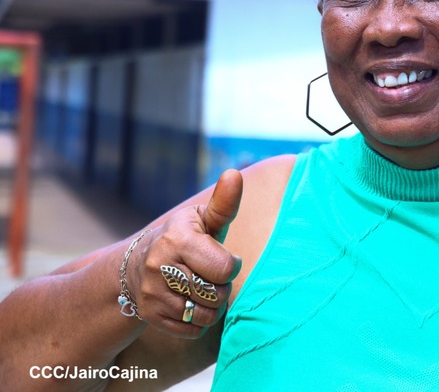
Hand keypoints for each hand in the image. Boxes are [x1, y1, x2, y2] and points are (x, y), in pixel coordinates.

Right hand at [127, 170, 243, 337]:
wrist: (138, 264)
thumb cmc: (187, 238)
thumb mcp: (203, 219)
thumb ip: (224, 203)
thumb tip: (234, 174)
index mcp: (178, 239)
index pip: (225, 268)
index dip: (231, 265)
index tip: (221, 258)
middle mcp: (160, 266)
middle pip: (217, 294)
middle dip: (221, 287)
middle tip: (209, 275)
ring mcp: (151, 294)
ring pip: (206, 315)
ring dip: (212, 306)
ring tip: (201, 289)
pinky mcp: (150, 316)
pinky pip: (192, 330)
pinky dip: (198, 321)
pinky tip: (188, 303)